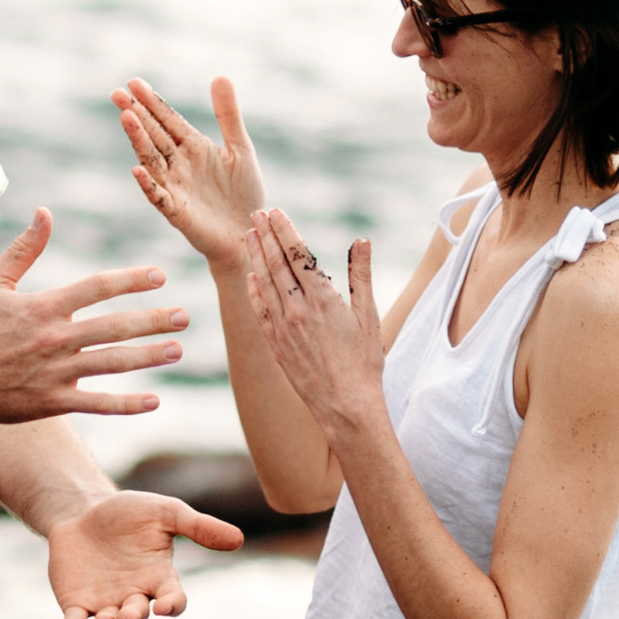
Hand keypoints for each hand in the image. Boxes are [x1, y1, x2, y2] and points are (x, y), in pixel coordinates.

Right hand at [0, 210, 189, 423]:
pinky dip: (126, 404)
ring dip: (148, 356)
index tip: (159, 275)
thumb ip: (24, 249)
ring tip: (176, 350)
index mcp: (43, 307)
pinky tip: (154, 400)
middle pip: (114, 326)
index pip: (97, 288)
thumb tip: (46, 212)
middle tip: (182, 316)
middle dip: (152, 320)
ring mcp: (55, 373)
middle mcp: (54, 339)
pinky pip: (97, 404)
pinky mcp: (52, 402)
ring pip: (112, 363)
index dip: (130, 280)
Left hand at [44, 486, 245, 618]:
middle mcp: (134, 595)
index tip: (164, 605)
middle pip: (139, 615)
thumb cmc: (127, 512)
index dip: (171, 606)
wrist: (82, 511)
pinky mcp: (77, 604)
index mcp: (159, 578)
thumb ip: (198, 526)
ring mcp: (106, 602)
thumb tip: (238, 539)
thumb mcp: (165, 512)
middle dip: (134, 616)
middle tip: (127, 614)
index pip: (173, 600)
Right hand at [114, 74, 265, 269]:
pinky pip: (159, 196)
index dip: (152, 102)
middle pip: (153, 135)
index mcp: (193, 147)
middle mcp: (179, 164)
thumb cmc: (244, 193)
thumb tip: (220, 76)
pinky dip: (149, 184)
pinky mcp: (178, 212)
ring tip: (126, 118)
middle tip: (116, 94)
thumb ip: (227, 115)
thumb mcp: (240, 148)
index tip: (133, 82)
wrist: (250, 232)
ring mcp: (176, 187)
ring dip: (138, 140)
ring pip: (152, 160)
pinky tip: (138, 169)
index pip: (167, 119)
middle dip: (136, 114)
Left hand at [243, 209, 387, 445]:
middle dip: (266, 236)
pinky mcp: (275, 345)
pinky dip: (253, 291)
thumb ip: (362, 275)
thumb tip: (362, 241)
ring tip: (249, 236)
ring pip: (264, 284)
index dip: (285, 230)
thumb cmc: (364, 362)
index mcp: (322, 299)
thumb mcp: (369, 315)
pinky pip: (259, 312)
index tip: (275, 213)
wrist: (346, 405)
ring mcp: (283, 328)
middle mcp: (297, 309)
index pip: (299, 254)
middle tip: (255, 215)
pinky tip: (250, 277)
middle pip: (277, 264)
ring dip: (256, 257)